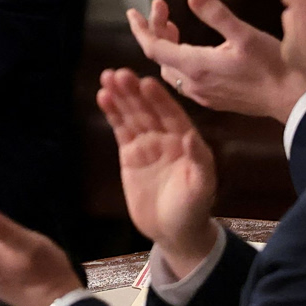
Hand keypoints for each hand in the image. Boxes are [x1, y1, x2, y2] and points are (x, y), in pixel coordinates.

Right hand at [96, 69, 217, 277]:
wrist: (173, 232)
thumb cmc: (193, 210)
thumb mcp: (202, 189)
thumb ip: (199, 162)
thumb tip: (190, 136)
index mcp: (187, 142)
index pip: (172, 115)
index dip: (160, 99)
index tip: (147, 82)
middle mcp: (167, 137)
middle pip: (148, 110)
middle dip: (135, 92)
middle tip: (119, 73)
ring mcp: (147, 144)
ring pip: (132, 115)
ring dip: (120, 96)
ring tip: (107, 77)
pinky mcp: (130, 154)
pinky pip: (120, 129)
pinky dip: (112, 113)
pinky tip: (103, 97)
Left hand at [127, 0, 305, 122]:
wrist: (291, 101)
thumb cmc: (272, 66)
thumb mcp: (245, 35)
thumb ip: (217, 15)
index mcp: (195, 66)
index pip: (153, 48)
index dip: (141, 28)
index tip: (133, 11)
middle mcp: (192, 83)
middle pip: (159, 56)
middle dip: (156, 30)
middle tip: (162, 7)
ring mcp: (201, 94)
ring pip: (169, 68)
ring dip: (166, 46)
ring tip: (173, 25)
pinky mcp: (212, 99)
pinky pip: (182, 79)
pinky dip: (178, 59)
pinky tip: (191, 49)